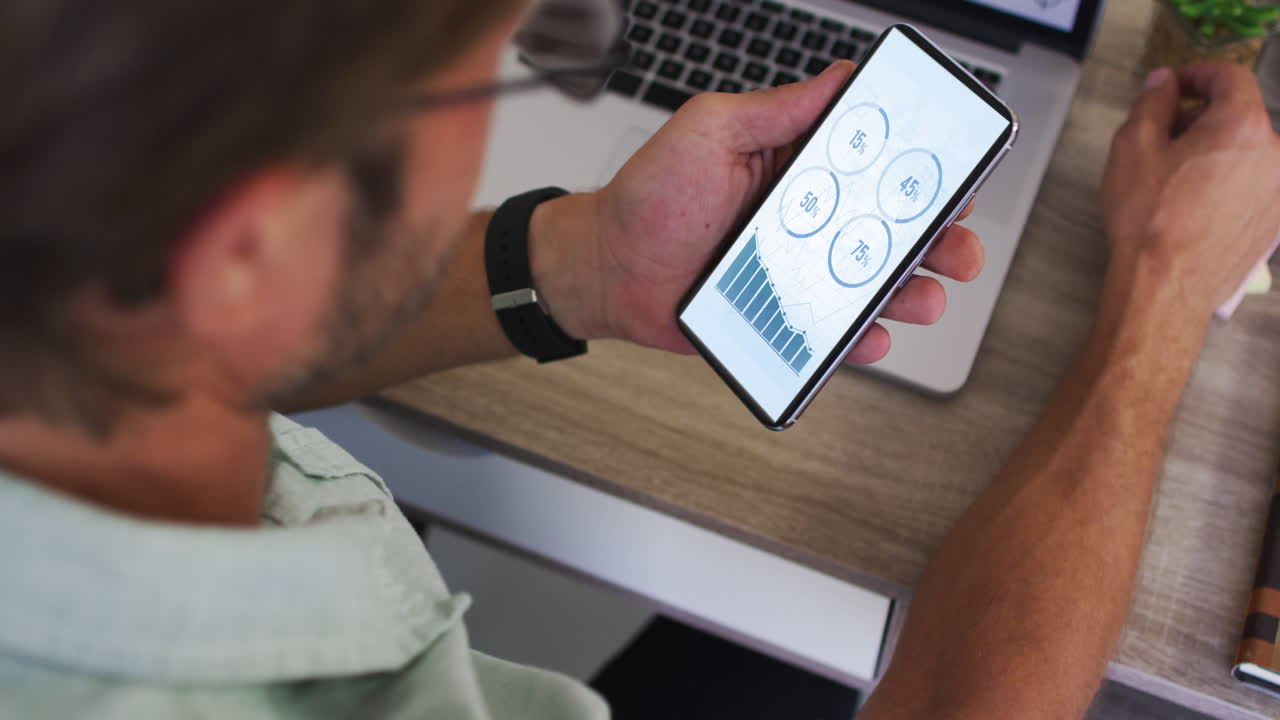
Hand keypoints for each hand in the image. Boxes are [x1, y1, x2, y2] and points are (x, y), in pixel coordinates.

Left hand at [535, 62, 983, 363]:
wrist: (606, 270)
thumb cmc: (648, 199)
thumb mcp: (708, 130)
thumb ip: (775, 110)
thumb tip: (839, 78)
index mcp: (800, 171)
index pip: (878, 168)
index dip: (921, 174)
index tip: (954, 179)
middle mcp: (807, 223)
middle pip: (892, 231)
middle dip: (938, 239)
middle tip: (957, 246)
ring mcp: (798, 274)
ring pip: (874, 286)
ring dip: (912, 291)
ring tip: (923, 295)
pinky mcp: (781, 320)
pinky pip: (832, 335)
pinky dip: (858, 341)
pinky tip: (869, 337)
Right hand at [1101, 64, 1279, 311]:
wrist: (1167, 284)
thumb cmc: (1148, 217)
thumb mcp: (1133, 147)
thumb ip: (1153, 102)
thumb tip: (1164, 82)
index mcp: (1243, 124)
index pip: (1230, 76)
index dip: (1198, 73)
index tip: (1173, 85)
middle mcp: (1274, 152)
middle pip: (1240, 115)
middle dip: (1203, 117)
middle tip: (1162, 136)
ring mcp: (1278, 189)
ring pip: (1247, 152)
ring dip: (1215, 151)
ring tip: (1175, 176)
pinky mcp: (1274, 220)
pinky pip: (1252, 185)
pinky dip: (1227, 182)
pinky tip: (1193, 204)